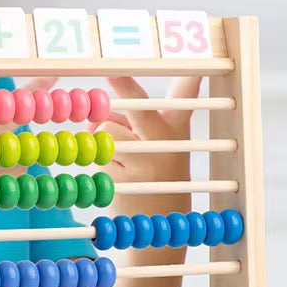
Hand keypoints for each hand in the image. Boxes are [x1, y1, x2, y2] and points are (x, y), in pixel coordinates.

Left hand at [93, 75, 202, 216]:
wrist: (158, 223)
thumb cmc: (153, 173)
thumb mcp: (155, 146)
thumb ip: (128, 124)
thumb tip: (93, 120)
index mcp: (175, 128)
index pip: (186, 98)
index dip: (188, 80)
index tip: (193, 63)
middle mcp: (165, 144)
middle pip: (140, 109)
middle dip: (124, 87)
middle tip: (112, 72)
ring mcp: (146, 164)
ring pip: (108, 132)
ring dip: (102, 139)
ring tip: (117, 156)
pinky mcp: (126, 182)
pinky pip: (98, 157)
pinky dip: (98, 162)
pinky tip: (116, 176)